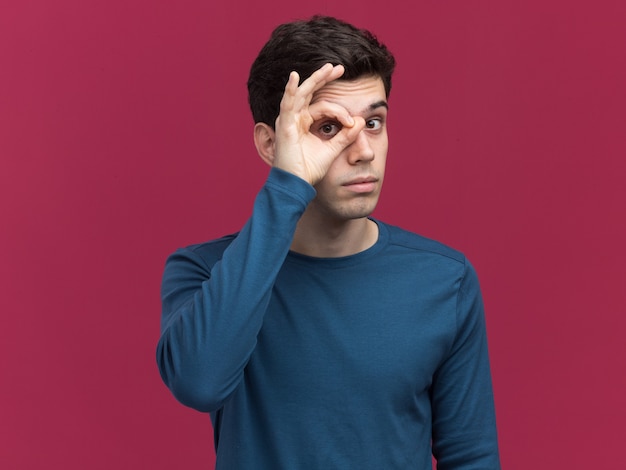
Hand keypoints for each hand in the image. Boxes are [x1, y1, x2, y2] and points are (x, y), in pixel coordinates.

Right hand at [273, 64, 365, 184]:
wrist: (298, 185)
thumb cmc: (310, 169)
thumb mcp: (333, 149)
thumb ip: (346, 135)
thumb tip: (361, 121)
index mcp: (305, 123)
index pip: (323, 106)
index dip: (341, 111)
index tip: (353, 123)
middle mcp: (296, 118)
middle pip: (311, 92)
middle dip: (325, 79)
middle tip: (340, 68)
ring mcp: (289, 120)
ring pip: (303, 94)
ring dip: (315, 79)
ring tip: (330, 68)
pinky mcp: (285, 126)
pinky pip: (287, 104)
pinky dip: (290, 90)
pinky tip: (295, 77)